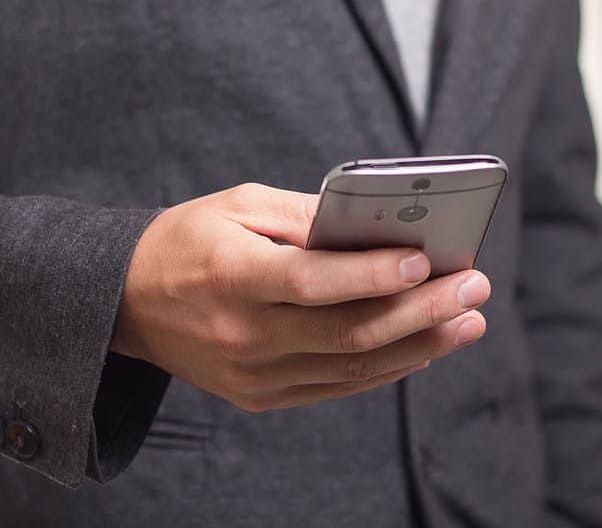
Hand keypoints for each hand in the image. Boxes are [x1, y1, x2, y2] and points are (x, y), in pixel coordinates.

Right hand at [112, 183, 489, 411]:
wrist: (128, 302)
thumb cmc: (189, 239)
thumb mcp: (238, 205)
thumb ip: (306, 217)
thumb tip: (376, 226)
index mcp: (232, 276)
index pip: (312, 282)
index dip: (372, 275)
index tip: (427, 262)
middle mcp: (244, 334)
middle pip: (348, 332)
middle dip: (422, 310)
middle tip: (474, 287)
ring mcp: (254, 374)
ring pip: (352, 368)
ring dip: (420, 344)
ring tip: (467, 321)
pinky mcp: (262, 395)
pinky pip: (337, 388)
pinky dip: (387, 368)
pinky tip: (424, 347)